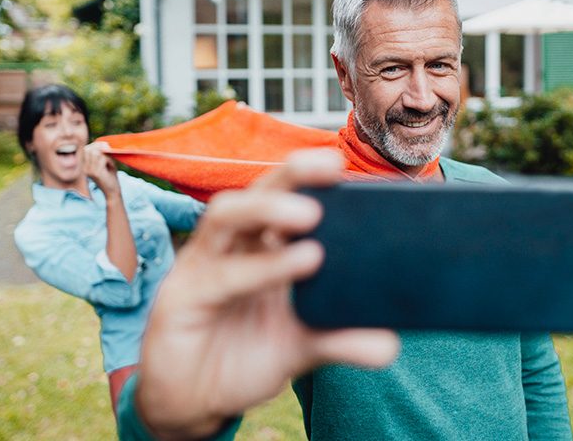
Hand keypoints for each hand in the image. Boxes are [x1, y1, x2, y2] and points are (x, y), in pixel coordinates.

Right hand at [83, 142, 120, 196]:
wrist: (113, 192)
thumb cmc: (110, 176)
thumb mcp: (105, 162)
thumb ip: (102, 154)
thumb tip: (103, 143)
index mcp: (85, 165)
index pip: (86, 149)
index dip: (96, 145)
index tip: (106, 146)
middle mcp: (85, 168)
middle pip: (89, 149)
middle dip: (101, 147)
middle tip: (110, 151)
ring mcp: (89, 170)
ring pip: (96, 152)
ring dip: (106, 154)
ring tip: (110, 161)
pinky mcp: (96, 173)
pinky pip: (102, 159)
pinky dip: (109, 160)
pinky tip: (111, 166)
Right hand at [135, 149, 399, 439]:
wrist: (192, 404)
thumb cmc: (242, 358)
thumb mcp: (299, 348)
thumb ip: (340, 339)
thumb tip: (391, 343)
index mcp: (258, 247)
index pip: (281, 196)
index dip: (310, 176)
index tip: (346, 167)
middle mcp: (230, 247)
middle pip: (255, 191)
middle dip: (291, 173)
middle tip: (331, 167)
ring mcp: (201, 267)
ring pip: (227, 216)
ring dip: (268, 207)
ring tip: (311, 214)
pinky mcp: (181, 298)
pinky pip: (221, 275)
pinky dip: (261, 267)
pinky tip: (301, 262)